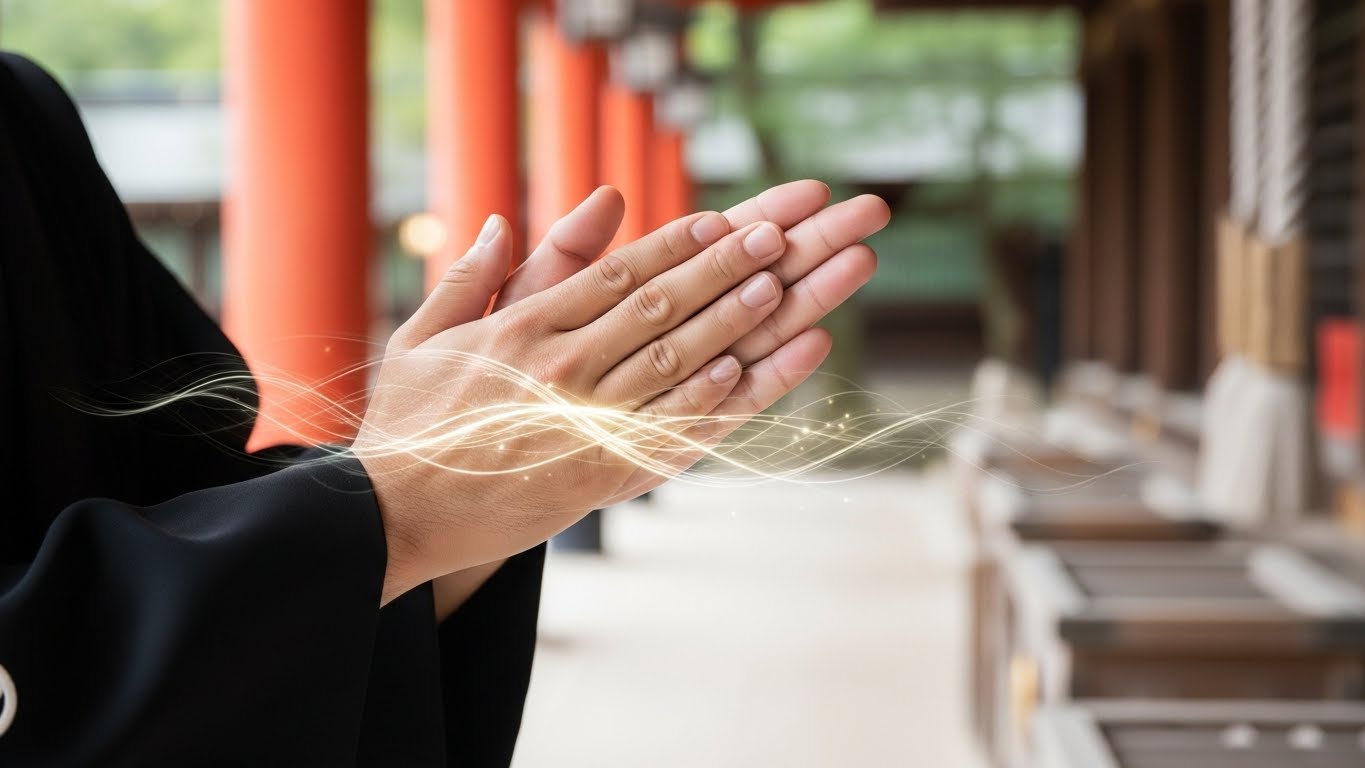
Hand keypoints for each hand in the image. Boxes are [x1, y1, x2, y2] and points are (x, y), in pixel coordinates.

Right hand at [359, 182, 887, 603]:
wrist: (398, 518)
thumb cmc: (411, 424)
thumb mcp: (423, 337)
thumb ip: (471, 277)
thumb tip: (504, 220)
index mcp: (523, 331)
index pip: (615, 275)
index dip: (674, 245)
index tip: (720, 219)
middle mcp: (561, 371)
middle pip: (657, 309)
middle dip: (720, 269)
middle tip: (773, 236)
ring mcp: (584, 424)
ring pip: (670, 363)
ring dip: (729, 322)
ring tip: (776, 286)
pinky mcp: (597, 476)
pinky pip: (661, 432)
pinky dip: (706, 401)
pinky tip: (745, 373)